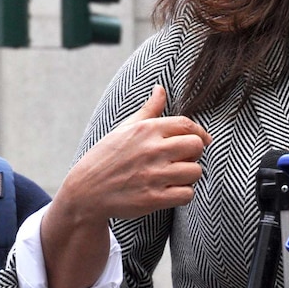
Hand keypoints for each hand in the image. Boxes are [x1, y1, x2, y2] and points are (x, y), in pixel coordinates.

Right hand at [39, 85, 211, 287]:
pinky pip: (187, 194)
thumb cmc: (108, 156)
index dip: (199, 133)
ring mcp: (153, 175)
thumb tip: (160, 88)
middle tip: (183, 159)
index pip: (187, 125)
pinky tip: (171, 191)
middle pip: (196, 146)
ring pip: (195, 171)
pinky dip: (183, 194)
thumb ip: (148, 109)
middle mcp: (152, 150)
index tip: (202, 140)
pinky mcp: (153, 198)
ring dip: (189, 175)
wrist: (86, 190)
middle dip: (194, 153)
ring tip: (175, 176)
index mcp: (146, 129)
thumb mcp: (125, 128)